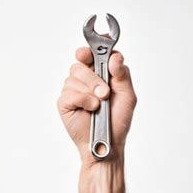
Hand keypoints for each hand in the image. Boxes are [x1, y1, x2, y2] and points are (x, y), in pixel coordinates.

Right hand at [57, 47, 136, 162]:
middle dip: (94, 76)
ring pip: (74, 75)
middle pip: (81, 62)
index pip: (94, 54)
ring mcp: (74, 90)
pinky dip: (82, 100)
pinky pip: (69, 92)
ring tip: (99, 104)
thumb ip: (122, 75)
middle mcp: (86, 79)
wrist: (107, 143)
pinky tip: (90, 109)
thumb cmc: (118, 121)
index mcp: (102, 74)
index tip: (90, 51)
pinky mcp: (64, 102)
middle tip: (104, 91)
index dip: (91, 49)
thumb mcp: (127, 96)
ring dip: (90, 90)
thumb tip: (115, 56)